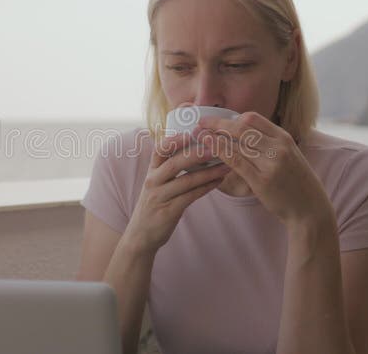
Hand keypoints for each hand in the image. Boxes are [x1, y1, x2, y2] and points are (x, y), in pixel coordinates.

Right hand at [123, 132, 231, 255]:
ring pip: (186, 181)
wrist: (141, 234)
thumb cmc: (155, 205)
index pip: (160, 150)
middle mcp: (153, 181)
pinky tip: (219, 182)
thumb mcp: (157, 184)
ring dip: (208, 172)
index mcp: (151, 171)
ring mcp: (159, 196)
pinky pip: (190, 197)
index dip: (175, 139)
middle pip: (174, 163)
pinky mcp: (168, 211)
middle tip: (216, 146)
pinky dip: (206, 188)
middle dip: (196, 153)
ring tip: (226, 165)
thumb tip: (194, 150)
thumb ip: (170, 169)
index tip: (192, 131)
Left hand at [194, 111, 331, 225]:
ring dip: (214, 137)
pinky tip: (207, 149)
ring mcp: (271, 163)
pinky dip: (219, 152)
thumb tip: (242, 133)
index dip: (230, 117)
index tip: (215, 119)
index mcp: (284, 137)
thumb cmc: (296, 182)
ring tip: (197, 135)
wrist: (310, 209)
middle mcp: (278, 147)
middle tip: (199, 122)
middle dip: (217, 123)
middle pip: (241, 128)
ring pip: (236, 143)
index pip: (252, 118)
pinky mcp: (262, 180)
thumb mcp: (288, 155)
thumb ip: (268, 143)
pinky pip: (236, 161)